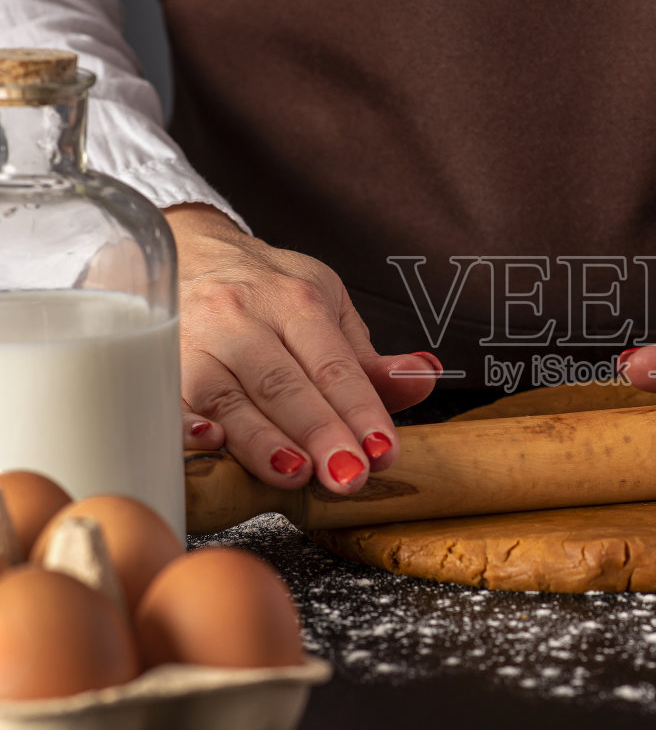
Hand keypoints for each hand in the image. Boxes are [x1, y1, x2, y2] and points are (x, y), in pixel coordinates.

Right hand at [169, 205, 440, 489]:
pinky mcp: (158, 366)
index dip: (359, 409)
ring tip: (296, 473)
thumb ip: (369, 360)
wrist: (192, 252)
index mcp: (295, 300)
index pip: (332, 364)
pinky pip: (170, 400)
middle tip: (348, 476)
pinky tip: (209, 444)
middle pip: (283, 383)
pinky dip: (186, 425)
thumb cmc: (269, 295)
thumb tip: (423, 378)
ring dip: (262, 440)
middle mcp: (242, 317)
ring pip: (228, 396)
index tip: (383, 451)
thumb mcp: (327, 310)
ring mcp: (195, 341)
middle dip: (319, 432)